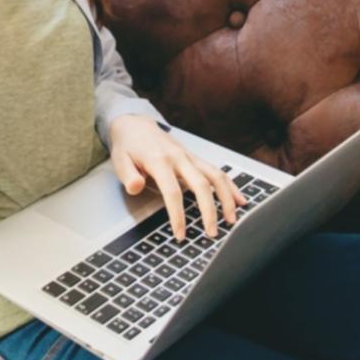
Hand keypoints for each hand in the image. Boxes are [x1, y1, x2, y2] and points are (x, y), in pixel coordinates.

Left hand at [107, 114, 247, 240]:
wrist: (135, 124)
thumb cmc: (127, 146)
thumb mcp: (119, 160)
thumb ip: (128, 175)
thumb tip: (136, 187)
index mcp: (159, 160)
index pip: (173, 192)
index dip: (178, 215)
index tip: (180, 234)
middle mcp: (179, 158)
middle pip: (201, 185)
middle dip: (209, 211)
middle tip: (212, 233)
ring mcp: (190, 157)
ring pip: (215, 176)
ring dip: (226, 198)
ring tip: (232, 220)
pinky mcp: (196, 159)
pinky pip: (217, 171)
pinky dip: (231, 186)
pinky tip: (240, 199)